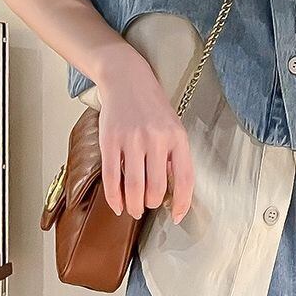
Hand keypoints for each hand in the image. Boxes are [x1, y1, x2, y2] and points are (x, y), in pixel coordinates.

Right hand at [93, 46, 194, 222]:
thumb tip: (173, 191)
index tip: (177, 216)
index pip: (185, 178)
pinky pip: (112, 178)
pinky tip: (117, 204)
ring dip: (133, 205)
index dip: (182, 203)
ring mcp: (132, 140)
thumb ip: (174, 156)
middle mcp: (156, 139)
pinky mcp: (110, 141)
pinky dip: (114, 197)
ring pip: (134, 187)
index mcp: (177, 137)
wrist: (126, 79)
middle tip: (147, 207)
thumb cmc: (151, 106)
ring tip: (133, 208)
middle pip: (156, 188)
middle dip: (151, 205)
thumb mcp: (173, 127)